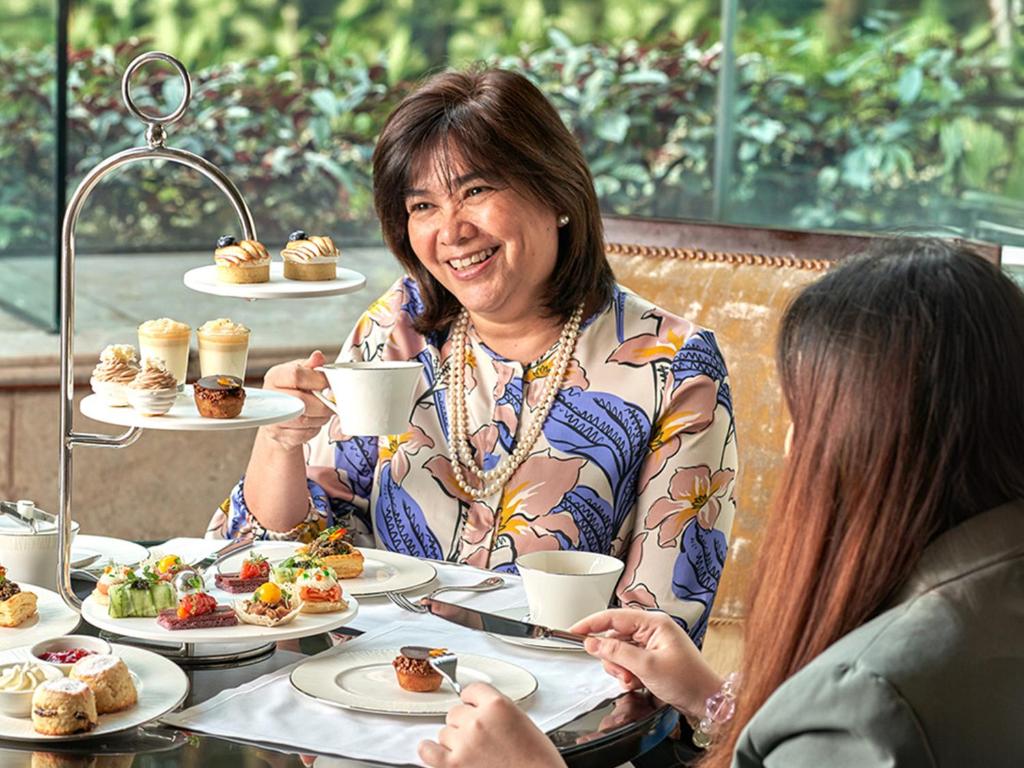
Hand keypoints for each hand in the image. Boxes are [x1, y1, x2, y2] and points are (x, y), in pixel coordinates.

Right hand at [258, 350, 331, 450]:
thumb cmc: (293, 390)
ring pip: (304, 420)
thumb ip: (311, 366)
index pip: (296, 375)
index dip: (317, 380)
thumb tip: (318, 357)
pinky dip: (314, 429)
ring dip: (320, 417)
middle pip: (301, 401)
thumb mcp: (302, 372)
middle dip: (322, 403)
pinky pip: (304, 434)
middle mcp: (270, 396)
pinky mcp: (278, 434)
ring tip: (323, 411)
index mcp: (276, 376)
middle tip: (331, 402)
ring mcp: (272, 417)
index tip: (328, 384)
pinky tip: (314, 421)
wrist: (280, 416)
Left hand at [418, 683, 565, 767]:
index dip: (472, 701)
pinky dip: (430, 751)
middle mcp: (478, 720)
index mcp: (498, 705)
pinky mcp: (453, 764)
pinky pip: (428, 750)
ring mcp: (464, 742)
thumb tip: (482, 711)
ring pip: (444, 731)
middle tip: (478, 736)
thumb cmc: (538, 760)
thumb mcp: (522, 721)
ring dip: (454, 740)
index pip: (472, 690)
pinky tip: (434, 751)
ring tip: (472, 751)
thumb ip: (498, 711)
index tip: (472, 705)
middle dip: (464, 723)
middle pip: (455, 712)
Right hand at [571, 609, 722, 716]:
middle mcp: (652, 630)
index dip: (591, 624)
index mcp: (654, 623)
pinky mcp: (652, 658)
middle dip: (613, 658)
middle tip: (622, 674)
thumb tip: (593, 642)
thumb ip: (617, 652)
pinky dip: (628, 674)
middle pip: (615, 637)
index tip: (573, 631)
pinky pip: (629, 662)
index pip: (614, 617)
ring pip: (620, 652)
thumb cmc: (688, 681)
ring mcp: (652, 645)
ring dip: (620, 669)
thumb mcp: (647, 667)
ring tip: (632, 681)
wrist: (708, 701)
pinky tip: (636, 683)